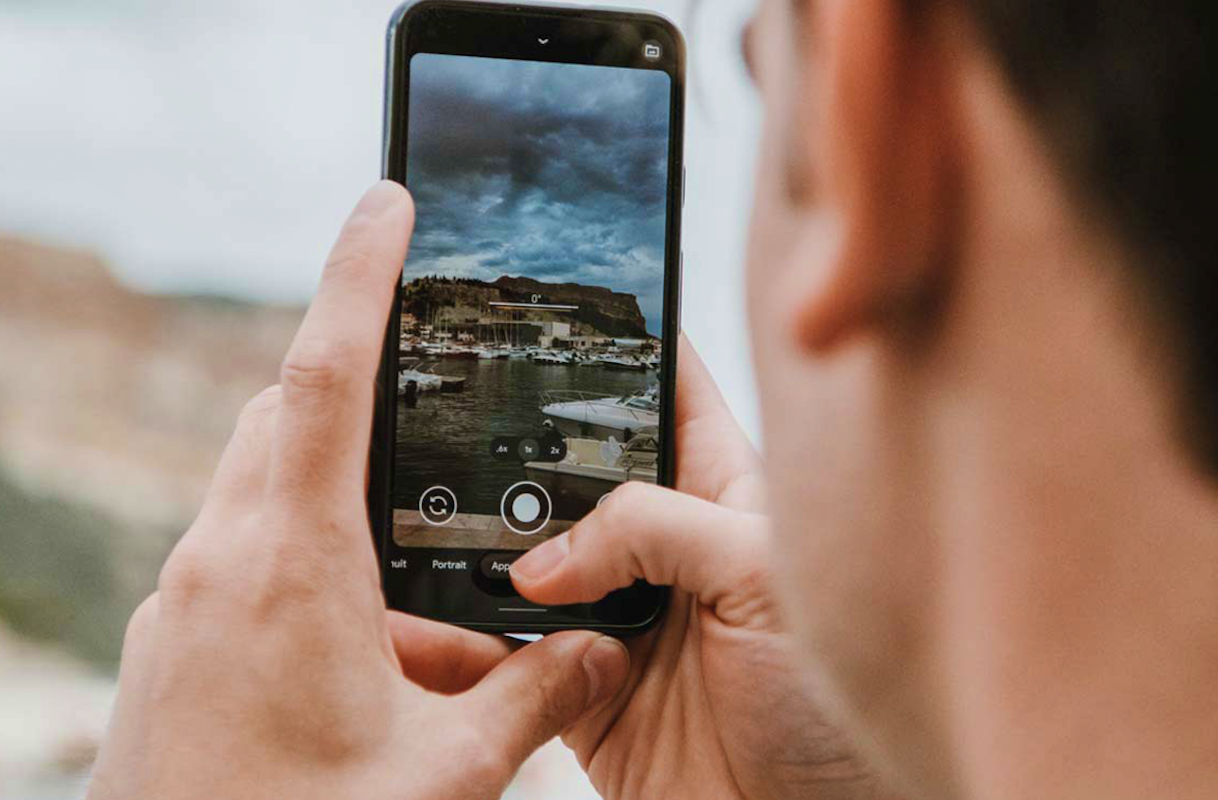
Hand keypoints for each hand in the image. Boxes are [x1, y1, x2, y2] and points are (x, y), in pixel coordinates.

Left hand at [87, 182, 629, 799]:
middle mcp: (222, 563)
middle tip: (437, 423)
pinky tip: (366, 652)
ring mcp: (183, 602)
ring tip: (420, 594)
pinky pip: (241, 560)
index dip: (360, 273)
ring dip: (341, 506)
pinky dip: (306, 568)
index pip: (328, 374)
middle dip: (366, 400)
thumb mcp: (446, 775)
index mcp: (293, 566)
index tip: (386, 202)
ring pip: (265, 492)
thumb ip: (538, 697)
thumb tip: (604, 654)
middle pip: (291, 421)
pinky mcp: (171, 642)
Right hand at [394, 341, 898, 799]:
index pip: (665, 389)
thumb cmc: (834, 708)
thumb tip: (548, 553)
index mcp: (726, 492)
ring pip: (524, 558)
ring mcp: (619, 613)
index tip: (553, 303)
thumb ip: (656, 530)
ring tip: (416, 516)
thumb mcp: (765, 578)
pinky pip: (505, 651)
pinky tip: (424, 617)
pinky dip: (458, 637)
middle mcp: (665, 544)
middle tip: (449, 421)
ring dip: (476, 547)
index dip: (616, 343)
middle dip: (513, 449)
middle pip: (570, 470)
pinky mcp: (581, 686)